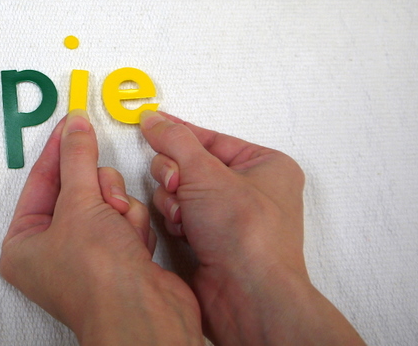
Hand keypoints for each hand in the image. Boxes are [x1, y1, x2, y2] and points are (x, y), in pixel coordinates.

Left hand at [0, 110, 202, 345]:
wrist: (145, 316)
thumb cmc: (99, 280)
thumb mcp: (79, 204)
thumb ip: (77, 157)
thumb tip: (75, 126)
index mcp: (24, 243)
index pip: (40, 180)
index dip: (59, 148)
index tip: (72, 121)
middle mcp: (52, 250)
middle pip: (78, 188)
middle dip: (96, 190)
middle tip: (102, 198)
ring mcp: (87, 254)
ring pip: (106, 199)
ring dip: (118, 209)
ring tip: (119, 230)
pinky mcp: (118, 256)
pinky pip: (125, 217)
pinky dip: (133, 225)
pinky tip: (134, 245)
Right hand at [140, 110, 365, 345]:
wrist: (247, 296)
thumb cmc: (248, 237)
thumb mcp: (206, 173)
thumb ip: (175, 141)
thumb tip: (155, 120)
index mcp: (265, 165)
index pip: (211, 138)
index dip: (179, 133)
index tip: (151, 123)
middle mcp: (251, 190)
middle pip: (190, 164)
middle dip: (176, 177)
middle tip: (178, 186)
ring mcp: (230, 217)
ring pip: (180, 191)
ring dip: (174, 202)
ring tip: (185, 218)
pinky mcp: (212, 240)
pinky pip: (180, 216)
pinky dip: (175, 222)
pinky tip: (184, 233)